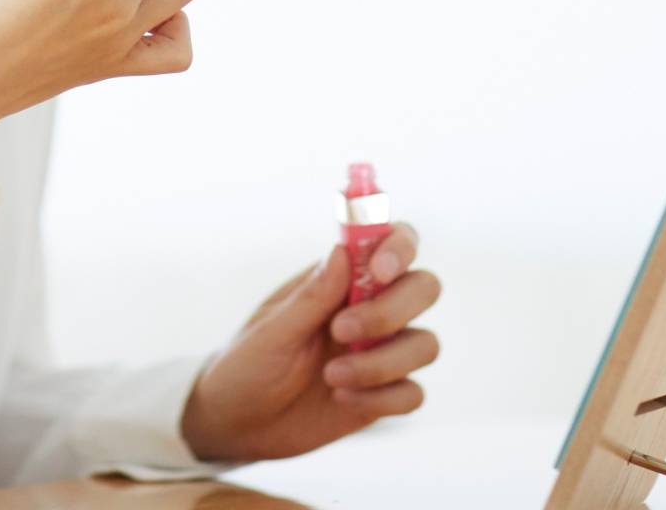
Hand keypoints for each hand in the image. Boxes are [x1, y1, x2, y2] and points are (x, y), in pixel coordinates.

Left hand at [179, 223, 441, 462]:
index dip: (399, 246)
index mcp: (343, 277)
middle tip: (341, 330)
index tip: (379, 269)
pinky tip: (343, 400)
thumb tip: (342, 250)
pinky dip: (382, 398)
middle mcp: (371, 306)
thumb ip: (312, 295)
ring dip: (381, 363)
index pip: (393, 240)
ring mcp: (382, 350)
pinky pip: (413, 393)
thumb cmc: (249, 364)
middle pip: (423, 287)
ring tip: (331, 376)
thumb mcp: (272, 330)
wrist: (240, 424)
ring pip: (425, 344)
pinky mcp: (385, 393)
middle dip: (391, 311)